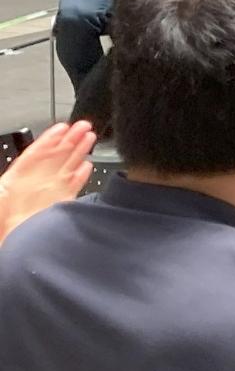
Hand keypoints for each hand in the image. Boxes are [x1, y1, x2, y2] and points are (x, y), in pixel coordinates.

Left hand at [0, 121, 95, 243]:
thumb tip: (35, 153)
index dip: (50, 139)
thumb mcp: (3, 189)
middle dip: (70, 140)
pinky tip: (87, 166)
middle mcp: (36, 184)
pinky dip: (81, 176)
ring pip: (67, 168)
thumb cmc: (5, 217)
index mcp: (19, 178)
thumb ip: (22, 169)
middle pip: (56, 157)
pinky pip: (73, 187)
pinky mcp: (61, 205)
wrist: (13, 245)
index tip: (63, 127)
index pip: (37, 153)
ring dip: (79, 152)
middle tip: (83, 126)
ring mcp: (50, 194)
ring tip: (90, 137)